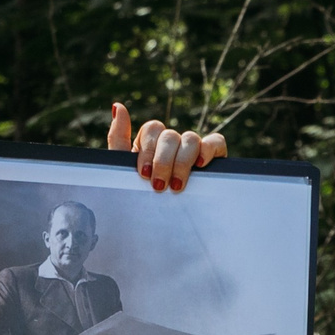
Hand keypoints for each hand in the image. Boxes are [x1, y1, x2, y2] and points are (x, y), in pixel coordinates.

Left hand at [109, 101, 225, 190]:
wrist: (158, 228)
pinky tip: (201, 164)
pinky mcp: (213, 158)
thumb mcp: (122, 169)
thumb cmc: (138, 197)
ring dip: (182, 162)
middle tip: (160, 186)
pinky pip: (216, 142)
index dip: (148, 149)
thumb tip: (118, 106)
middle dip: (163, 161)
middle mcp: (173, 144)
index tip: (144, 174)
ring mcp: (193, 150)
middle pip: (170, 135)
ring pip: (191, 138)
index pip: (153, 128)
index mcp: (151, 144)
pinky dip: (209, 149)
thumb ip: (118, 138)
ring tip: (178, 185)